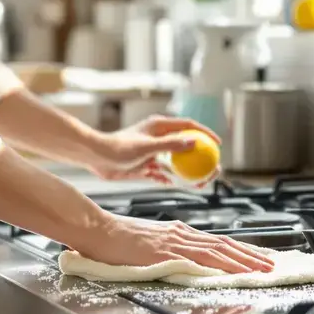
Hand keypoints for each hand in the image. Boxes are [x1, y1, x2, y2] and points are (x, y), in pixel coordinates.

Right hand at [71, 214, 273, 273]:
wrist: (97, 230)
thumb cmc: (115, 239)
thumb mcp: (148, 244)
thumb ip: (168, 252)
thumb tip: (185, 263)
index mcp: (178, 233)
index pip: (217, 242)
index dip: (241, 250)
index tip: (258, 257)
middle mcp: (182, 234)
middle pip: (225, 245)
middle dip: (251, 256)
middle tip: (272, 265)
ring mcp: (175, 242)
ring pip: (218, 251)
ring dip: (243, 261)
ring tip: (262, 270)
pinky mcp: (166, 252)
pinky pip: (199, 260)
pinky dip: (219, 266)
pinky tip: (231, 272)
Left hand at [83, 116, 221, 186]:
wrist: (96, 158)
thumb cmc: (119, 148)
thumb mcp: (147, 146)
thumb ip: (170, 144)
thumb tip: (194, 142)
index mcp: (159, 127)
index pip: (188, 127)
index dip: (206, 134)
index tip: (217, 144)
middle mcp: (158, 139)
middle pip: (186, 147)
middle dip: (202, 157)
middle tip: (215, 167)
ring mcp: (153, 154)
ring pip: (177, 164)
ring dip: (190, 172)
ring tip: (204, 181)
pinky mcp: (145, 167)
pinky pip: (164, 175)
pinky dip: (173, 180)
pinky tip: (184, 187)